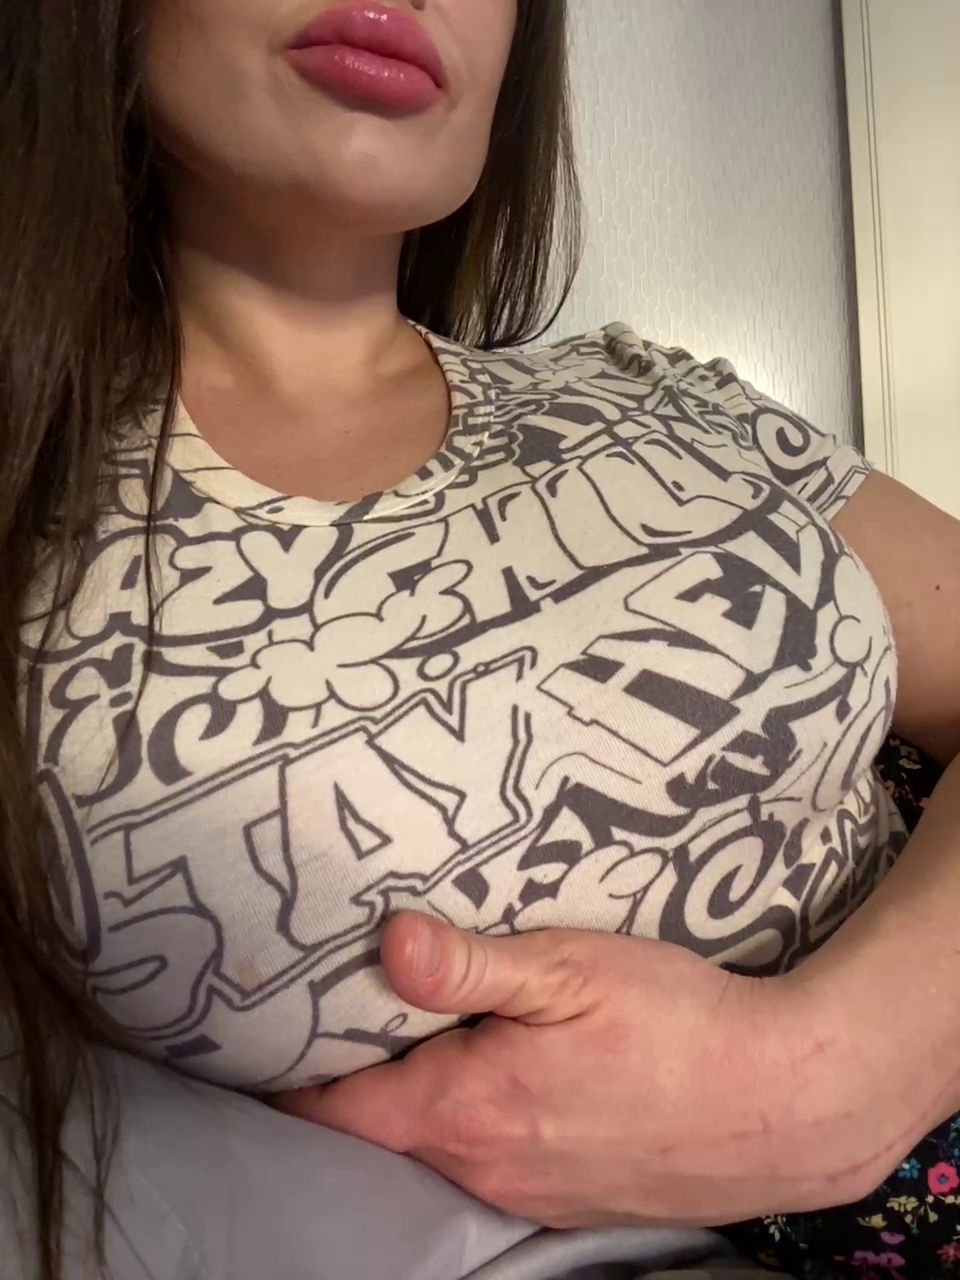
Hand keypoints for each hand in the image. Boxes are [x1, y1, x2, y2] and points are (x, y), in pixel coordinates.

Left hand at [273, 914, 883, 1227]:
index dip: (294, 1066)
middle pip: (383, 1127)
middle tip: (349, 997)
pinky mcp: (571, 1197)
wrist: (789, 1100)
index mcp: (466, 1108)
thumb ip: (469, 967)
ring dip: (423, 1093)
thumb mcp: (570, 971)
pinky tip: (513, 1071)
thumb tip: (384, 942)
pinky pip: (494, 1159)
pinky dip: (478, 1119)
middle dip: (358, 1070)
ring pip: (440, 1143)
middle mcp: (484, 1167)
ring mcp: (529, 1194)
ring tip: (428, 1026)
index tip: (273, 1019)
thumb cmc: (678, 1025)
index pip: (335, 1107)